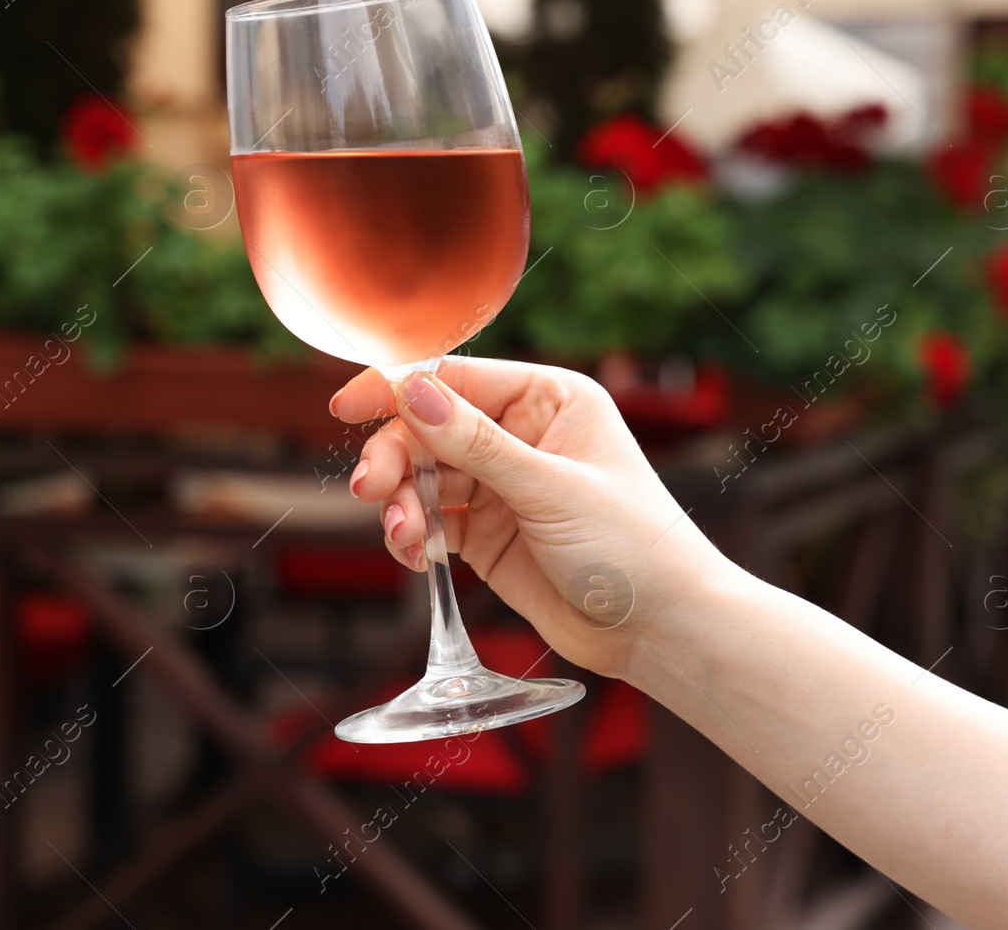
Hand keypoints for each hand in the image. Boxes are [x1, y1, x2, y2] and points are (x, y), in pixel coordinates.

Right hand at [331, 357, 726, 677]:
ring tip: (406, 539)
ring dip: (403, 504)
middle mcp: (521, 433)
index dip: (397, 387)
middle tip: (370, 491)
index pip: (456, 377)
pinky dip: (414, 535)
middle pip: (428, 428)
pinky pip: (432, 520)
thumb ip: (474, 443)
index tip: (347, 406)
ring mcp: (503, 484)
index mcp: (549, 398)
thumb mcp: (550, 488)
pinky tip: (416, 556)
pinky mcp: (489, 533)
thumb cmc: (632, 546)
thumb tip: (411, 391)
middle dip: (395, 458)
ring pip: (423, 477)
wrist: (660, 629)